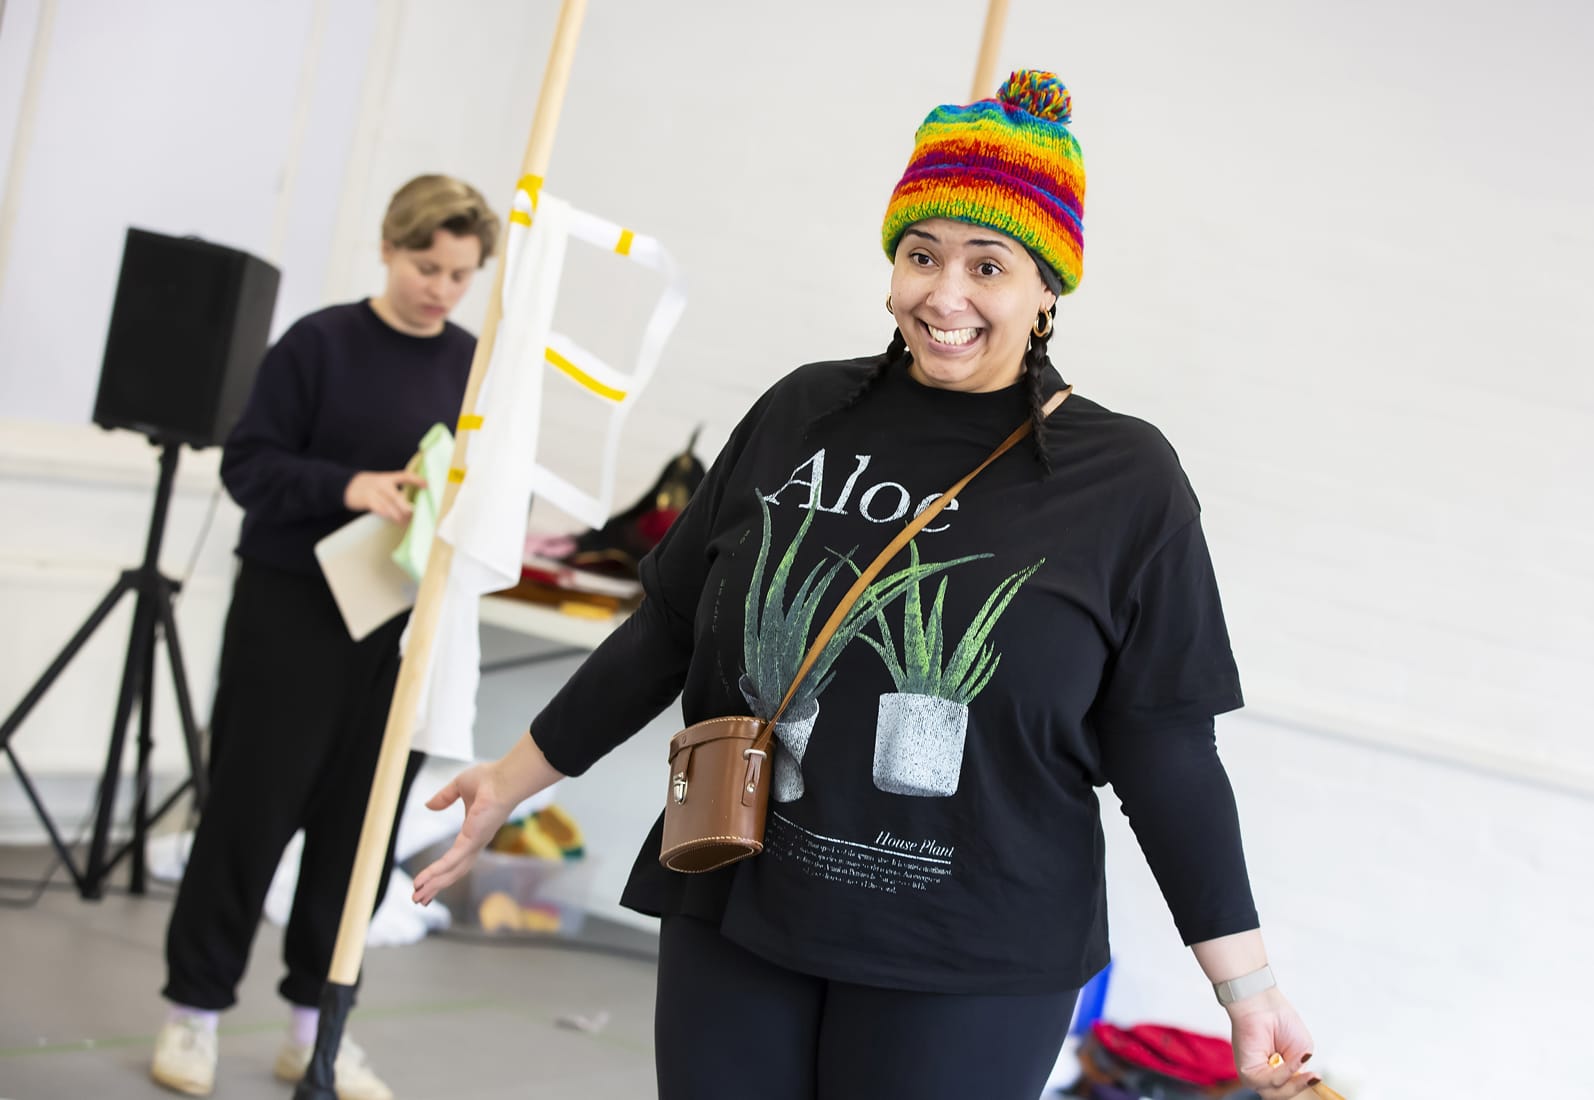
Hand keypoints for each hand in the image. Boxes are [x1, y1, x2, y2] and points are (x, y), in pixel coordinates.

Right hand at [344, 469, 425, 522]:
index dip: (416, 480)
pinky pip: (379, 509)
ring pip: (389, 506)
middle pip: (397, 497)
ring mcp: (374, 491)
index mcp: (389, 478)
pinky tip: (393, 519)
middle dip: (406, 508)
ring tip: (405, 523)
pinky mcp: (367, 500)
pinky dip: (387, 515)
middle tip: (413, 516)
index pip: (405, 476)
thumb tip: (411, 507)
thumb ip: (396, 491)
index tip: (426, 485)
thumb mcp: (384, 483)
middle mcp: (383, 483)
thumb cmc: (373, 487)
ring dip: (398, 516)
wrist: (349, 486)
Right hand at [410, 762, 515, 905]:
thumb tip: (429, 805)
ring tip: (418, 896)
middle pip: (454, 871)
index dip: (442, 871)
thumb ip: (444, 798)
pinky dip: (437, 871)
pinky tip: (424, 880)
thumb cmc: (488, 779)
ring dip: (434, 884)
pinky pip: (452, 860)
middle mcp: (475, 843)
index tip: (428, 883)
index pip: (456, 858)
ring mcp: (475, 844)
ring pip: (452, 871)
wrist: (503, 778)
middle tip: (420, 899)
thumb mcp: (459, 787)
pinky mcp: (472, 841)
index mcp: (474, 832)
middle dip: (437, 885)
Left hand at [1228, 987, 1320, 1097]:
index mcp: (1276, 1071)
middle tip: (1315, 1077)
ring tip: (1305, 1063)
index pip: (1289, 1088)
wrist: (1264, 1005)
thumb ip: (1299, 1072)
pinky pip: (1269, 1081)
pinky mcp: (1247, 1072)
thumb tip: (1298, 1082)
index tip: (1317, 1077)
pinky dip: (1285, 1072)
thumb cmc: (1280, 1021)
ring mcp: (1255, 1075)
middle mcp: (1264, 1075)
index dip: (1303, 1086)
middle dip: (1300, 1087)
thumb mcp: (1301, 1052)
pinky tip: (1296, 1060)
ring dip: (1294, 1080)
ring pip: (1275, 1092)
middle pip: (1283, 1094)